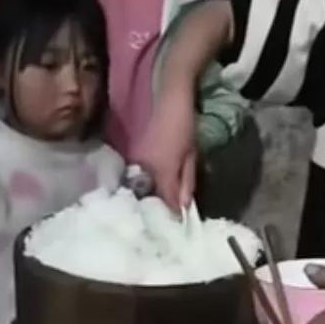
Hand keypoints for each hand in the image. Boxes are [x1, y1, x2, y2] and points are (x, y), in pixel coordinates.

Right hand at [134, 85, 197, 210]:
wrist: (170, 99)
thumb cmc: (184, 126)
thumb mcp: (191, 155)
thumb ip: (186, 181)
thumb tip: (183, 207)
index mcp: (161, 170)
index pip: (166, 199)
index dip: (173, 213)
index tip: (179, 224)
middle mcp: (144, 168)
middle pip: (151, 195)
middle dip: (160, 206)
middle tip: (169, 217)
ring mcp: (136, 161)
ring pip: (143, 186)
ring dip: (152, 195)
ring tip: (161, 205)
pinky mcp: (133, 155)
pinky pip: (140, 176)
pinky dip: (148, 183)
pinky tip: (155, 187)